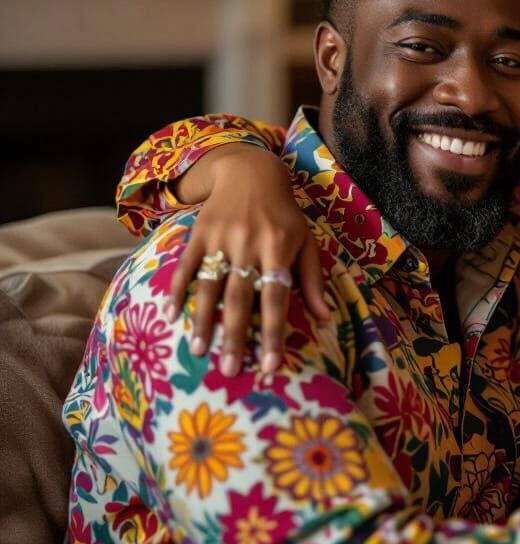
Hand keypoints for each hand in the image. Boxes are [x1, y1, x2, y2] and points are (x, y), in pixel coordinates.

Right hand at [167, 144, 331, 375]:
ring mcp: (221, 237)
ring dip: (204, 320)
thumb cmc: (284, 215)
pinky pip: (186, 265)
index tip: (270, 365)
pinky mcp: (198, 232)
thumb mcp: (306, 242)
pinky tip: (171, 314)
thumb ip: (312, 281)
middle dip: (236, 336)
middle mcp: (249, 243)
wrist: (251, 172)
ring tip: (200, 351)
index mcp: (279, 247)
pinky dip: (177, 288)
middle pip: (241, 297)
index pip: (276, 297)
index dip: (273, 333)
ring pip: (210, 285)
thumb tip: (325, 319)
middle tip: (230, 371)